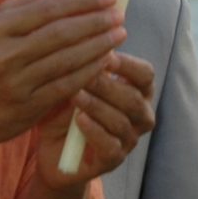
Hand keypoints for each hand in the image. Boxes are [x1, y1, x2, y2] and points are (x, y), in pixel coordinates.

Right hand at [0, 0, 125, 152]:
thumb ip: (33, 8)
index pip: (50, 8)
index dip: (84, 2)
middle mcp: (5, 51)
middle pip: (61, 31)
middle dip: (96, 21)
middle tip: (120, 15)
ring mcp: (16, 80)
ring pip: (67, 58)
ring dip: (99, 45)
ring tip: (120, 35)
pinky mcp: (27, 105)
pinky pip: (66, 84)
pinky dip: (90, 71)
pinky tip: (107, 62)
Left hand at [32, 52, 155, 189]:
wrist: (52, 148)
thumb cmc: (66, 108)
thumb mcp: (71, 82)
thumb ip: (83, 65)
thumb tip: (86, 38)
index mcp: (138, 91)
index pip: (145, 74)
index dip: (127, 64)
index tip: (104, 55)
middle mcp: (140, 115)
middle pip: (133, 98)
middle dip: (107, 85)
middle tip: (82, 74)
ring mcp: (129, 140)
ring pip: (121, 122)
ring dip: (97, 106)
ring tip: (75, 95)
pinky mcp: (113, 160)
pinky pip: (111, 146)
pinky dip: (95, 132)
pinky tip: (79, 120)